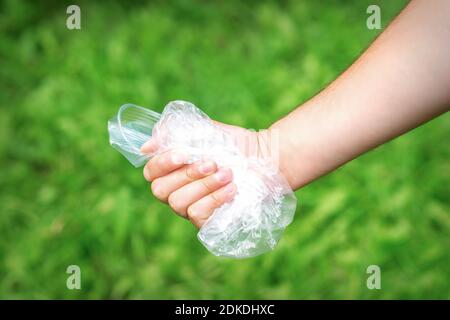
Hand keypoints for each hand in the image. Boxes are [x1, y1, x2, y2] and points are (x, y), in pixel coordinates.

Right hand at [141, 121, 259, 227]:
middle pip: (161, 190)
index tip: (183, 154)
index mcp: (172, 169)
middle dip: (187, 174)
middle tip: (212, 163)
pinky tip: (232, 189)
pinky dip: (214, 200)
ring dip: (204, 186)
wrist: (263, 159)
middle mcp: (177, 191)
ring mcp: (190, 208)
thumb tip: (146, 147)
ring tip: (228, 174)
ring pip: (179, 203)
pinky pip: (197, 215)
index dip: (162, 164)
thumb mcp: (205, 131)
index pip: (150, 172)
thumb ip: (175, 134)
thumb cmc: (233, 145)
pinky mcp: (207, 221)